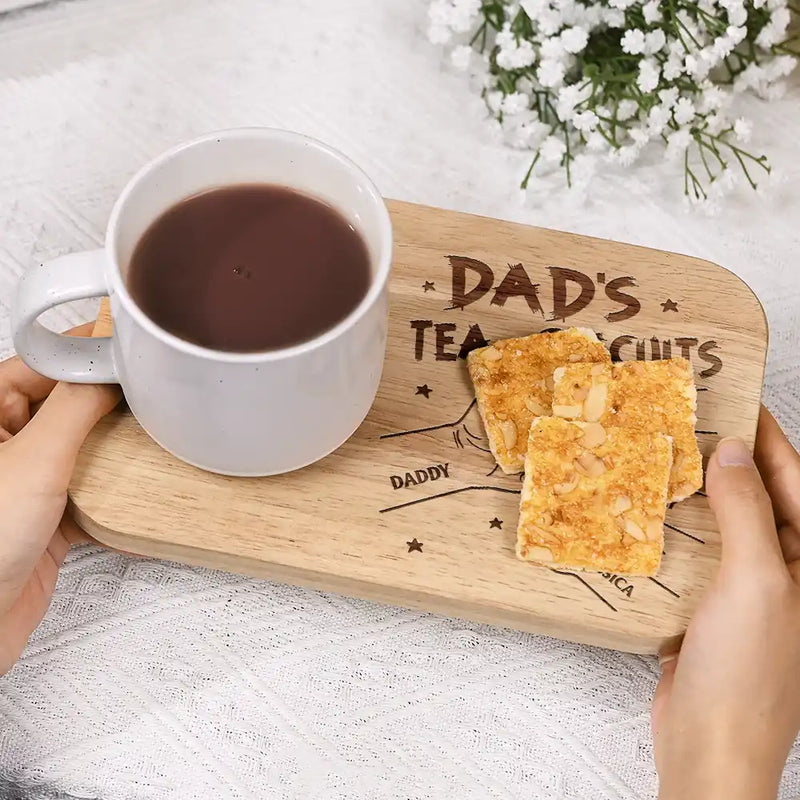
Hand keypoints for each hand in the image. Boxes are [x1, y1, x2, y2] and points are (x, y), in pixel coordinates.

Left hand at [0, 324, 118, 673]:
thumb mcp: (34, 464)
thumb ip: (74, 409)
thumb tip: (107, 364)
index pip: (40, 369)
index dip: (85, 361)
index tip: (130, 358)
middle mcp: (3, 449)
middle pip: (68, 410)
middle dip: (109, 411)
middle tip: (149, 404)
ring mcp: (24, 487)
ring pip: (82, 454)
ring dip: (116, 458)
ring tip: (151, 449)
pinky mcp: (44, 524)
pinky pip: (89, 499)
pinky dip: (115, 504)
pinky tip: (139, 507)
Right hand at [653, 407, 799, 799]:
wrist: (708, 747)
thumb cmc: (747, 674)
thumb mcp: (757, 582)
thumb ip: (748, 512)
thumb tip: (731, 450)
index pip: (795, 481)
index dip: (768, 437)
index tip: (734, 395)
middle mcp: (786, 572)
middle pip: (760, 496)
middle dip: (729, 456)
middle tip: (689, 417)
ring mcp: (747, 589)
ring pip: (723, 522)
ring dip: (696, 490)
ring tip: (662, 452)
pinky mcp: (710, 605)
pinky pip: (696, 551)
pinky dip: (674, 526)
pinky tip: (647, 508)